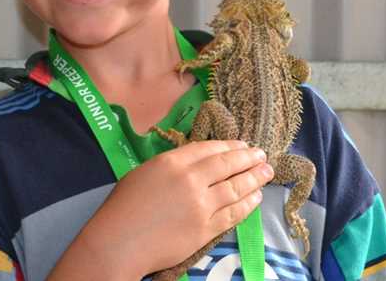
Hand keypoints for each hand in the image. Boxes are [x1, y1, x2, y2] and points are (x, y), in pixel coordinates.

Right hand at [50, 140, 272, 279]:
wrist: (119, 241)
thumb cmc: (123, 206)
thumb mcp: (144, 172)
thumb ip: (171, 165)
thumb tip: (194, 164)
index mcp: (173, 162)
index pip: (209, 149)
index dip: (230, 146)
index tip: (243, 145)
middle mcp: (191, 180)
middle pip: (227, 165)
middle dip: (248, 159)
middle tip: (262, 155)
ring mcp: (201, 205)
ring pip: (235, 188)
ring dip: (254, 179)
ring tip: (266, 172)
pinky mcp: (205, 229)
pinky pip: (233, 214)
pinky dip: (247, 204)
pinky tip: (255, 197)